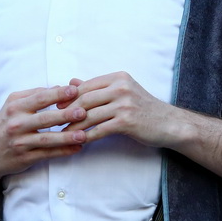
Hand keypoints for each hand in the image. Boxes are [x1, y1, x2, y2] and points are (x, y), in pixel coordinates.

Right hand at [0, 84, 90, 178]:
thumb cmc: (5, 124)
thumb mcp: (13, 105)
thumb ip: (34, 95)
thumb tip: (59, 87)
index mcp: (15, 107)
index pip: (39, 98)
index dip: (58, 94)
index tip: (75, 90)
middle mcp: (16, 124)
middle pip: (44, 119)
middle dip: (65, 115)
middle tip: (83, 112)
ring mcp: (20, 142)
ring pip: (46, 139)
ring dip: (66, 138)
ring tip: (83, 135)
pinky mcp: (25, 158)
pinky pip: (47, 154)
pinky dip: (63, 152)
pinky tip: (76, 149)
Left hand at [68, 71, 221, 197]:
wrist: (170, 124)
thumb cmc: (144, 110)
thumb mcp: (121, 93)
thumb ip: (97, 88)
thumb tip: (70, 82)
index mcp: (118, 77)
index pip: (85, 85)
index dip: (68, 96)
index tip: (54, 106)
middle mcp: (121, 87)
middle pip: (84, 98)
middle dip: (66, 111)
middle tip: (51, 121)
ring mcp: (124, 103)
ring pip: (89, 114)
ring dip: (73, 125)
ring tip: (61, 133)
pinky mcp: (127, 121)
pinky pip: (100, 129)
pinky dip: (87, 136)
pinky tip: (78, 142)